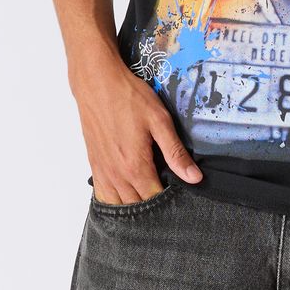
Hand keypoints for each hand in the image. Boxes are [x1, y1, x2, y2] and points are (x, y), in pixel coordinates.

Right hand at [71, 56, 202, 204]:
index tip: (179, 194)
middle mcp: (117, 175)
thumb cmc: (129, 98)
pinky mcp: (95, 164)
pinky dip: (114, 200)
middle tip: (167, 193)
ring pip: (119, 204)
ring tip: (148, 195)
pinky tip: (125, 195)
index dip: (169, 201)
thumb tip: (194, 178)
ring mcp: (103, 171)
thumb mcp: (159, 120)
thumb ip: (175, 152)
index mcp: (135, 166)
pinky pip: (103, 195)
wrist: (97, 84)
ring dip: (134, 206)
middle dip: (153, 206)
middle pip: (137, 206)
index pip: (155, 199)